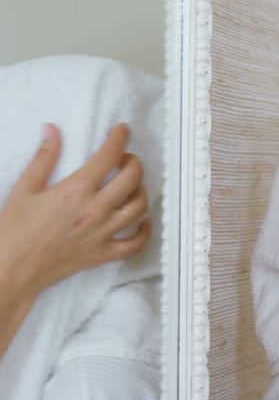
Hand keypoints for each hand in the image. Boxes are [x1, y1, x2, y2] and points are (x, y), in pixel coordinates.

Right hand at [0, 124, 151, 298]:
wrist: (11, 269)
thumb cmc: (14, 230)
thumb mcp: (24, 189)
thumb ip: (43, 158)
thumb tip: (52, 130)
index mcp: (76, 190)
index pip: (109, 156)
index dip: (120, 138)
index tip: (122, 130)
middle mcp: (95, 210)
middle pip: (132, 178)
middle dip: (134, 162)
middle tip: (125, 158)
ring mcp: (102, 233)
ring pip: (138, 207)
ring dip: (141, 191)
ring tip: (131, 185)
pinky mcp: (103, 254)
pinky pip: (135, 244)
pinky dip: (144, 232)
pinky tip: (142, 221)